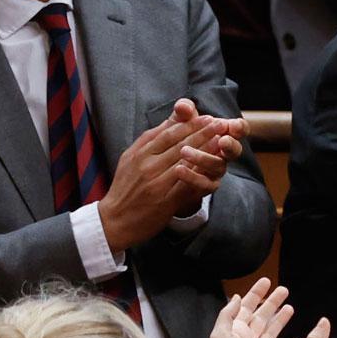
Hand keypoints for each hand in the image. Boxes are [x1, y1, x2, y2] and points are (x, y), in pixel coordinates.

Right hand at [101, 99, 245, 252]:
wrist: (114, 220)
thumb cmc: (125, 187)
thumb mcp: (131, 158)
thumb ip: (150, 140)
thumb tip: (170, 121)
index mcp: (139, 153)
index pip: (169, 134)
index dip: (191, 125)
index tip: (208, 117)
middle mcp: (146, 166)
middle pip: (180, 145)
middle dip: (203, 132)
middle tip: (221, 124)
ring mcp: (156, 183)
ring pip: (185, 162)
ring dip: (206, 150)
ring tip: (222, 141)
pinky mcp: (164, 201)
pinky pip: (187, 184)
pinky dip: (201, 173)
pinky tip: (213, 168)